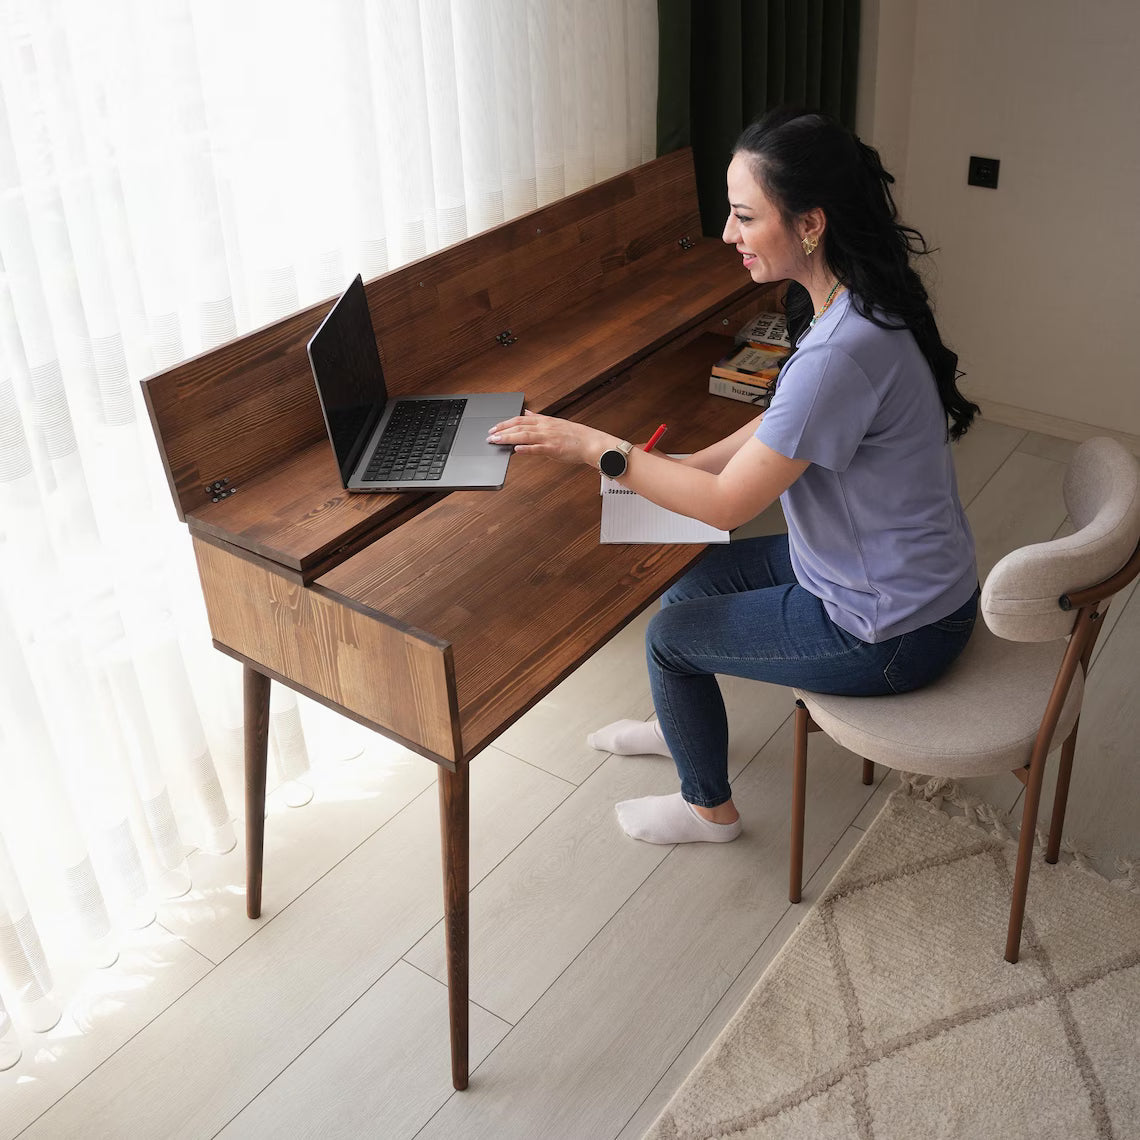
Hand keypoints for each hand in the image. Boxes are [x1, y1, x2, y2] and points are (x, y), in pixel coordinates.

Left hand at [487, 410, 615, 466]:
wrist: (591, 443)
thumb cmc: (574, 436)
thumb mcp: (554, 422)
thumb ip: (538, 418)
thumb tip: (526, 412)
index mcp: (544, 421)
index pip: (520, 419)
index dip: (505, 423)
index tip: (494, 427)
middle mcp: (544, 427)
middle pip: (518, 426)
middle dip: (502, 430)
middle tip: (489, 435)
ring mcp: (548, 438)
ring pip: (524, 436)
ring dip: (508, 438)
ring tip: (496, 441)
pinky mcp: (553, 448)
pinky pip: (537, 448)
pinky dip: (525, 448)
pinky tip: (515, 449)